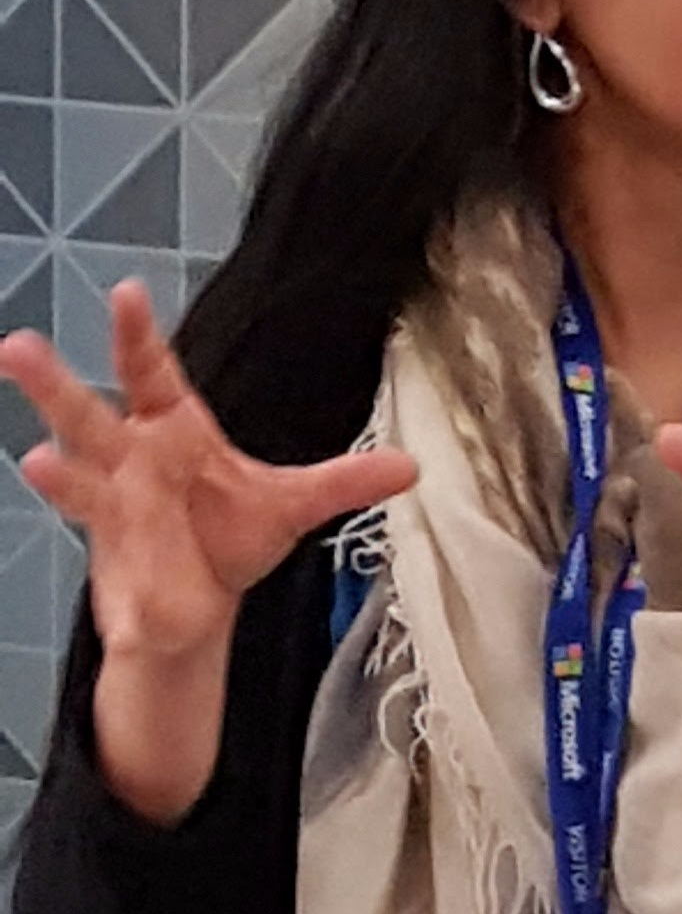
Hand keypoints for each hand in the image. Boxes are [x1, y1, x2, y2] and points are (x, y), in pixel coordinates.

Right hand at [2, 282, 415, 663]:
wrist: (198, 603)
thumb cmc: (226, 533)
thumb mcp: (291, 503)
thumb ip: (343, 482)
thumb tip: (411, 465)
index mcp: (169, 431)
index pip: (148, 372)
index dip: (136, 333)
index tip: (125, 292)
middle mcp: (130, 463)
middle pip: (88, 414)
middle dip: (54, 384)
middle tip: (17, 346)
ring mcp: (116, 516)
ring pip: (78, 487)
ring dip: (60, 478)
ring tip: (41, 462)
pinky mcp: (121, 577)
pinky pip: (122, 590)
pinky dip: (129, 607)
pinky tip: (130, 621)